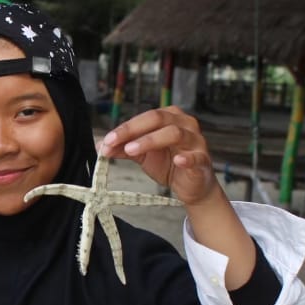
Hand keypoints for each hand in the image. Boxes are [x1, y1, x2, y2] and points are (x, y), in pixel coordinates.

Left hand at [99, 107, 219, 206]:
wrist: (191, 186)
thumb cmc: (169, 164)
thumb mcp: (142, 155)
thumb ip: (123, 148)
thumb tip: (102, 145)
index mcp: (169, 118)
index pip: (144, 118)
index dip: (124, 128)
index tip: (107, 140)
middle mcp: (184, 124)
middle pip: (158, 119)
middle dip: (132, 130)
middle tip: (114, 142)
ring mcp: (195, 140)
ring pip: (174, 133)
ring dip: (151, 140)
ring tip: (132, 150)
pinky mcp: (202, 160)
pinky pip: (195, 157)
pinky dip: (186, 158)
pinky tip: (177, 161)